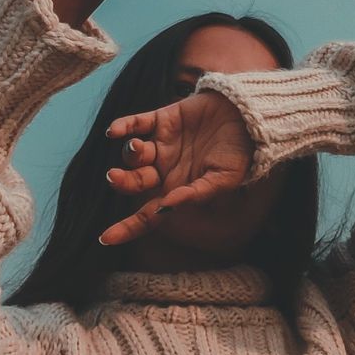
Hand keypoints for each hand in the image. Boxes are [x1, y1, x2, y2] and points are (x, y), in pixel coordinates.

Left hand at [98, 89, 253, 244]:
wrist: (249, 116)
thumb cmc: (241, 153)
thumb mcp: (223, 179)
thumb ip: (194, 195)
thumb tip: (164, 209)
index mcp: (178, 189)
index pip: (148, 214)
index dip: (127, 227)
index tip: (104, 239)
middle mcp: (165, 168)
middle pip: (134, 181)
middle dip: (122, 181)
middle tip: (114, 177)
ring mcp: (162, 143)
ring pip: (133, 153)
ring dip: (129, 153)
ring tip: (138, 147)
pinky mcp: (162, 118)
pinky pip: (135, 123)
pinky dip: (122, 126)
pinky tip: (114, 131)